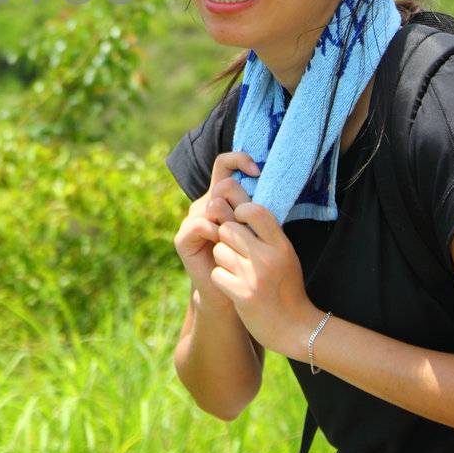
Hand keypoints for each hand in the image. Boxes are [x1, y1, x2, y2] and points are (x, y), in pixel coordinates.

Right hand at [173, 151, 260, 298]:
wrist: (232, 293)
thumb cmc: (248, 259)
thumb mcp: (256, 228)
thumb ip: (257, 206)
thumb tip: (270, 180)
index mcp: (221, 197)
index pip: (225, 164)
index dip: (239, 159)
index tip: (257, 171)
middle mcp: (204, 203)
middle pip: (222, 185)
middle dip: (240, 204)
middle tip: (248, 226)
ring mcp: (192, 219)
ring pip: (213, 205)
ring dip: (231, 224)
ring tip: (236, 242)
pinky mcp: (183, 238)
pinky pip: (201, 224)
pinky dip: (215, 234)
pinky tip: (222, 245)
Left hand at [208, 201, 320, 359]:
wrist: (296, 328)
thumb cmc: (286, 287)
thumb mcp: (285, 256)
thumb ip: (266, 234)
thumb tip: (238, 206)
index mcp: (281, 245)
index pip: (254, 210)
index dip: (239, 211)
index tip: (239, 221)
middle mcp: (268, 258)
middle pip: (227, 229)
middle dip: (226, 238)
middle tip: (236, 252)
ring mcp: (254, 276)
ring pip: (219, 250)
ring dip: (223, 260)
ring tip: (238, 272)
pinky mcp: (241, 294)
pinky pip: (216, 273)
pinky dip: (221, 279)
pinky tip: (235, 287)